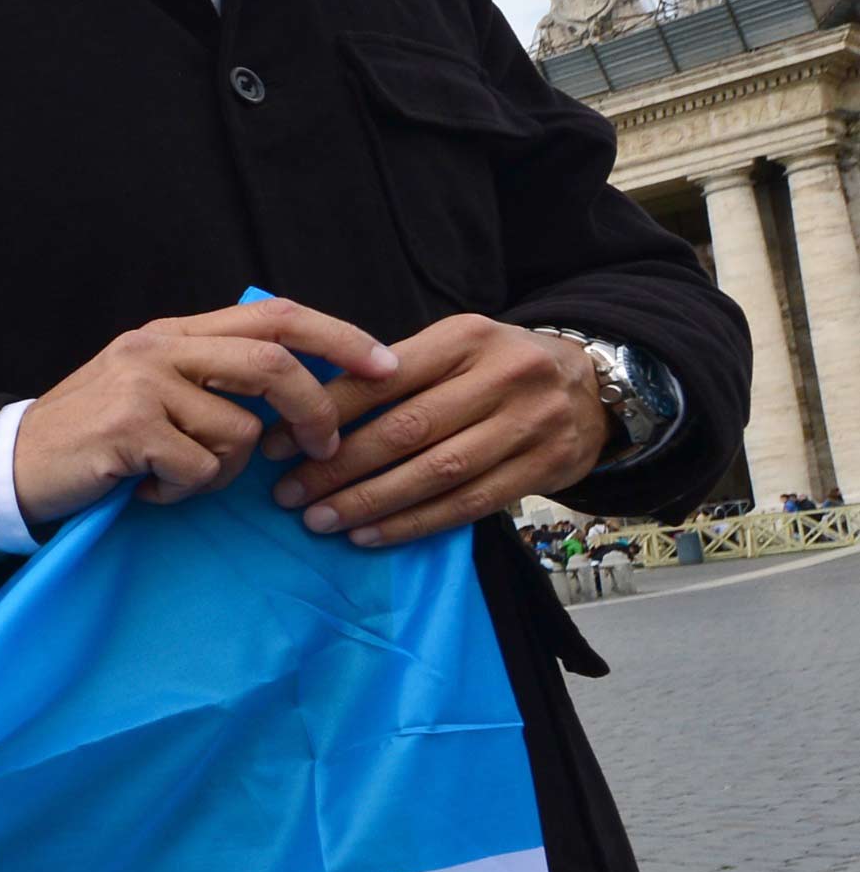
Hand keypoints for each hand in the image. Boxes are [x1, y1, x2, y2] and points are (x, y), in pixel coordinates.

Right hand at [15, 299, 400, 531]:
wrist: (10, 465)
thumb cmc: (91, 437)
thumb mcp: (150, 388)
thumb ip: (209, 375)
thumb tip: (296, 385)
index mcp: (172, 332)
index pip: (275, 316)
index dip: (339, 336)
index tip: (385, 364)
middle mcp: (158, 348)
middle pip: (273, 363)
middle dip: (314, 409)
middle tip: (322, 449)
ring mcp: (142, 385)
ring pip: (240, 432)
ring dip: (222, 472)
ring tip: (175, 478)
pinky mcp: (129, 429)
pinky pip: (200, 468)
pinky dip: (183, 491)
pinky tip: (146, 490)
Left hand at [266, 315, 606, 548]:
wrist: (596, 385)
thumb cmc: (499, 367)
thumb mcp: (455, 347)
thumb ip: (395, 373)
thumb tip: (308, 411)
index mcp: (466, 338)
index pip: (382, 378)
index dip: (324, 415)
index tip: (275, 444)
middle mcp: (503, 377)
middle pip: (406, 431)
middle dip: (338, 467)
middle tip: (289, 493)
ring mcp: (530, 424)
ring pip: (436, 473)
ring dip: (370, 502)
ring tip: (320, 520)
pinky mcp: (546, 467)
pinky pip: (468, 505)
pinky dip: (414, 523)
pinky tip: (370, 534)